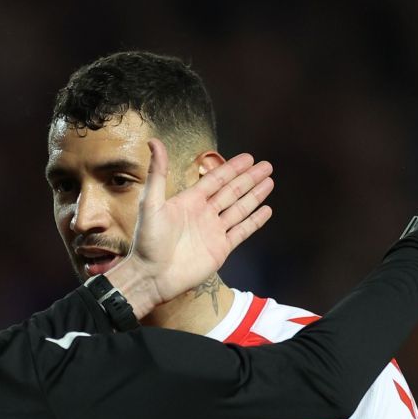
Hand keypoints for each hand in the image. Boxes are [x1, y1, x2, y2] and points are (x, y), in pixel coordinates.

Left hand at [108, 144, 273, 318]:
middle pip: (232, 192)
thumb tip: (154, 141)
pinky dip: (254, 221)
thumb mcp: (150, 203)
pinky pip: (242, 232)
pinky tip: (266, 210)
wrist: (152, 277)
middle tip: (266, 166)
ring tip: (270, 183)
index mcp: (189, 201)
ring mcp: (213, 232)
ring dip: (255, 196)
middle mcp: (204, 214)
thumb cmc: (147, 242)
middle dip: (249, 179)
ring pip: (240, 209)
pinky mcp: (220, 249)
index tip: (248, 158)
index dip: (232, 168)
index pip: (215, 180)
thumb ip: (157, 174)